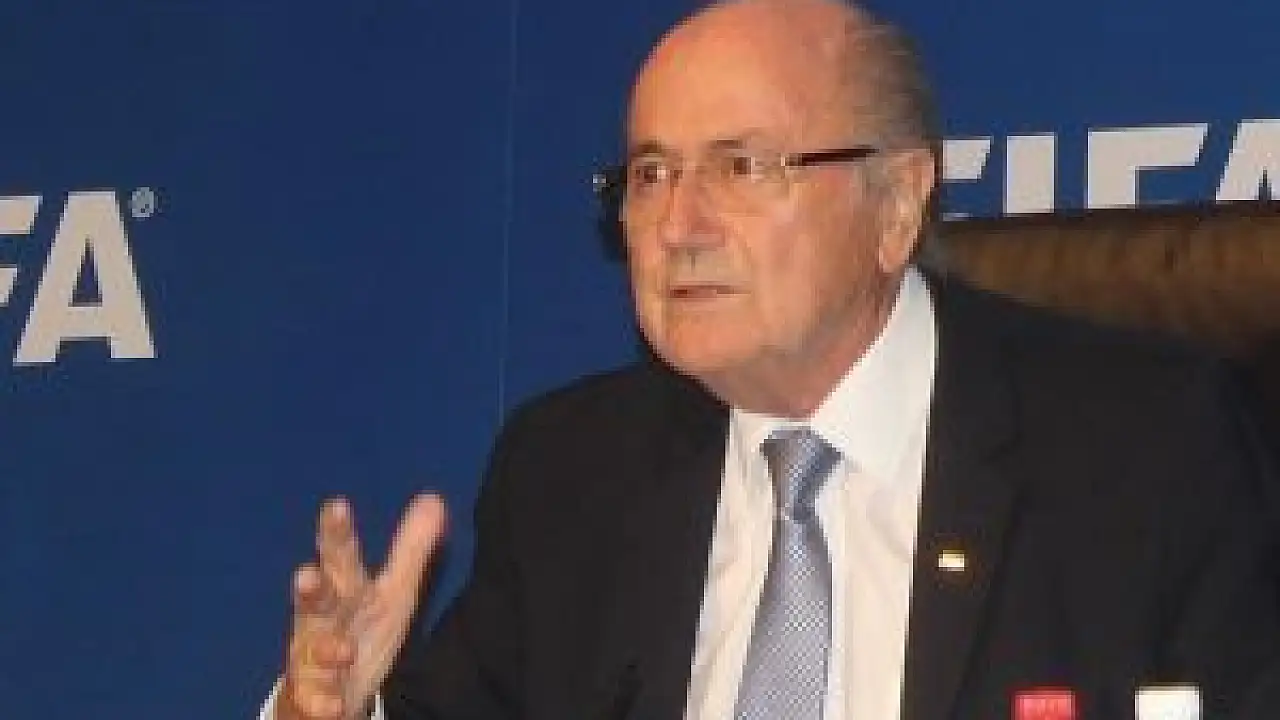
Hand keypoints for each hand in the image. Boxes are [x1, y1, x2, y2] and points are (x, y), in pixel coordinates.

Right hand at [276, 494, 446, 719]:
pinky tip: (335, 706)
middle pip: (315, 603)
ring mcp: (312, 663)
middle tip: (306, 575)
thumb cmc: (358, 632)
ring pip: (313, 655)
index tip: (336, 505)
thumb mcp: (390, 592)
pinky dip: (322, 705)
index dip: (337, 533)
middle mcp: (320, 624)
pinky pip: (313, 704)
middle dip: (310, 590)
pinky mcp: (310, 701)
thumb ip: (409, 550)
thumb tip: (433, 498)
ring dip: (326, 651)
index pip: (339, 557)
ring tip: (343, 650)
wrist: (327, 693)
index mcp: (344, 593)